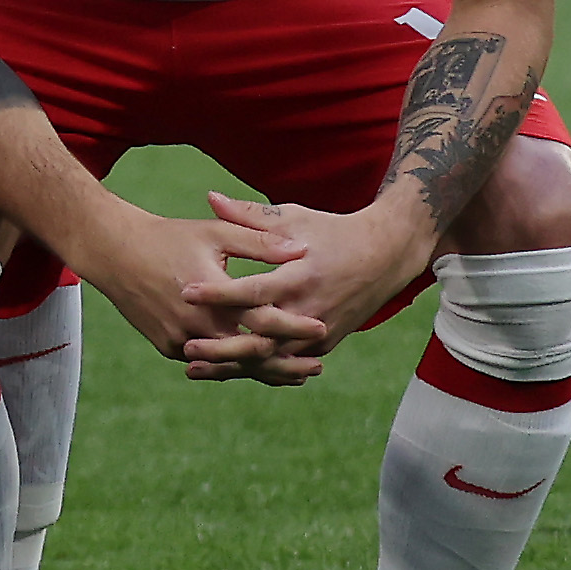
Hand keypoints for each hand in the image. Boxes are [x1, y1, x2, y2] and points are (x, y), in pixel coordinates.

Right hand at [75, 196, 327, 380]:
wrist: (113, 251)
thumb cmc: (168, 237)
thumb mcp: (215, 232)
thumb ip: (259, 242)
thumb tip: (300, 249)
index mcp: (212, 296)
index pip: (262, 320)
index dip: (294, 327)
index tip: (322, 329)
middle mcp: (195, 324)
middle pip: (250, 355)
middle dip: (286, 363)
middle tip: (315, 366)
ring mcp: (179, 340)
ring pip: (229, 365)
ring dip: (262, 371)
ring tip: (293, 374)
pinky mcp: (167, 346)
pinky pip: (207, 361)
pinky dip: (232, 365)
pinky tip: (255, 366)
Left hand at [182, 190, 434, 383]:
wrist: (386, 256)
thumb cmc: (334, 232)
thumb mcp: (294, 218)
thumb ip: (250, 215)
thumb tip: (210, 197)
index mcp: (300, 276)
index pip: (254, 290)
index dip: (219, 293)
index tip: (186, 293)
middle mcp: (310, 309)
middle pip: (261, 337)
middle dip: (222, 346)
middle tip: (185, 347)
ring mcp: (319, 332)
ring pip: (271, 359)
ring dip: (233, 366)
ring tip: (193, 368)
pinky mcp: (324, 344)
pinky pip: (286, 363)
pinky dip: (257, 369)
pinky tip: (225, 372)